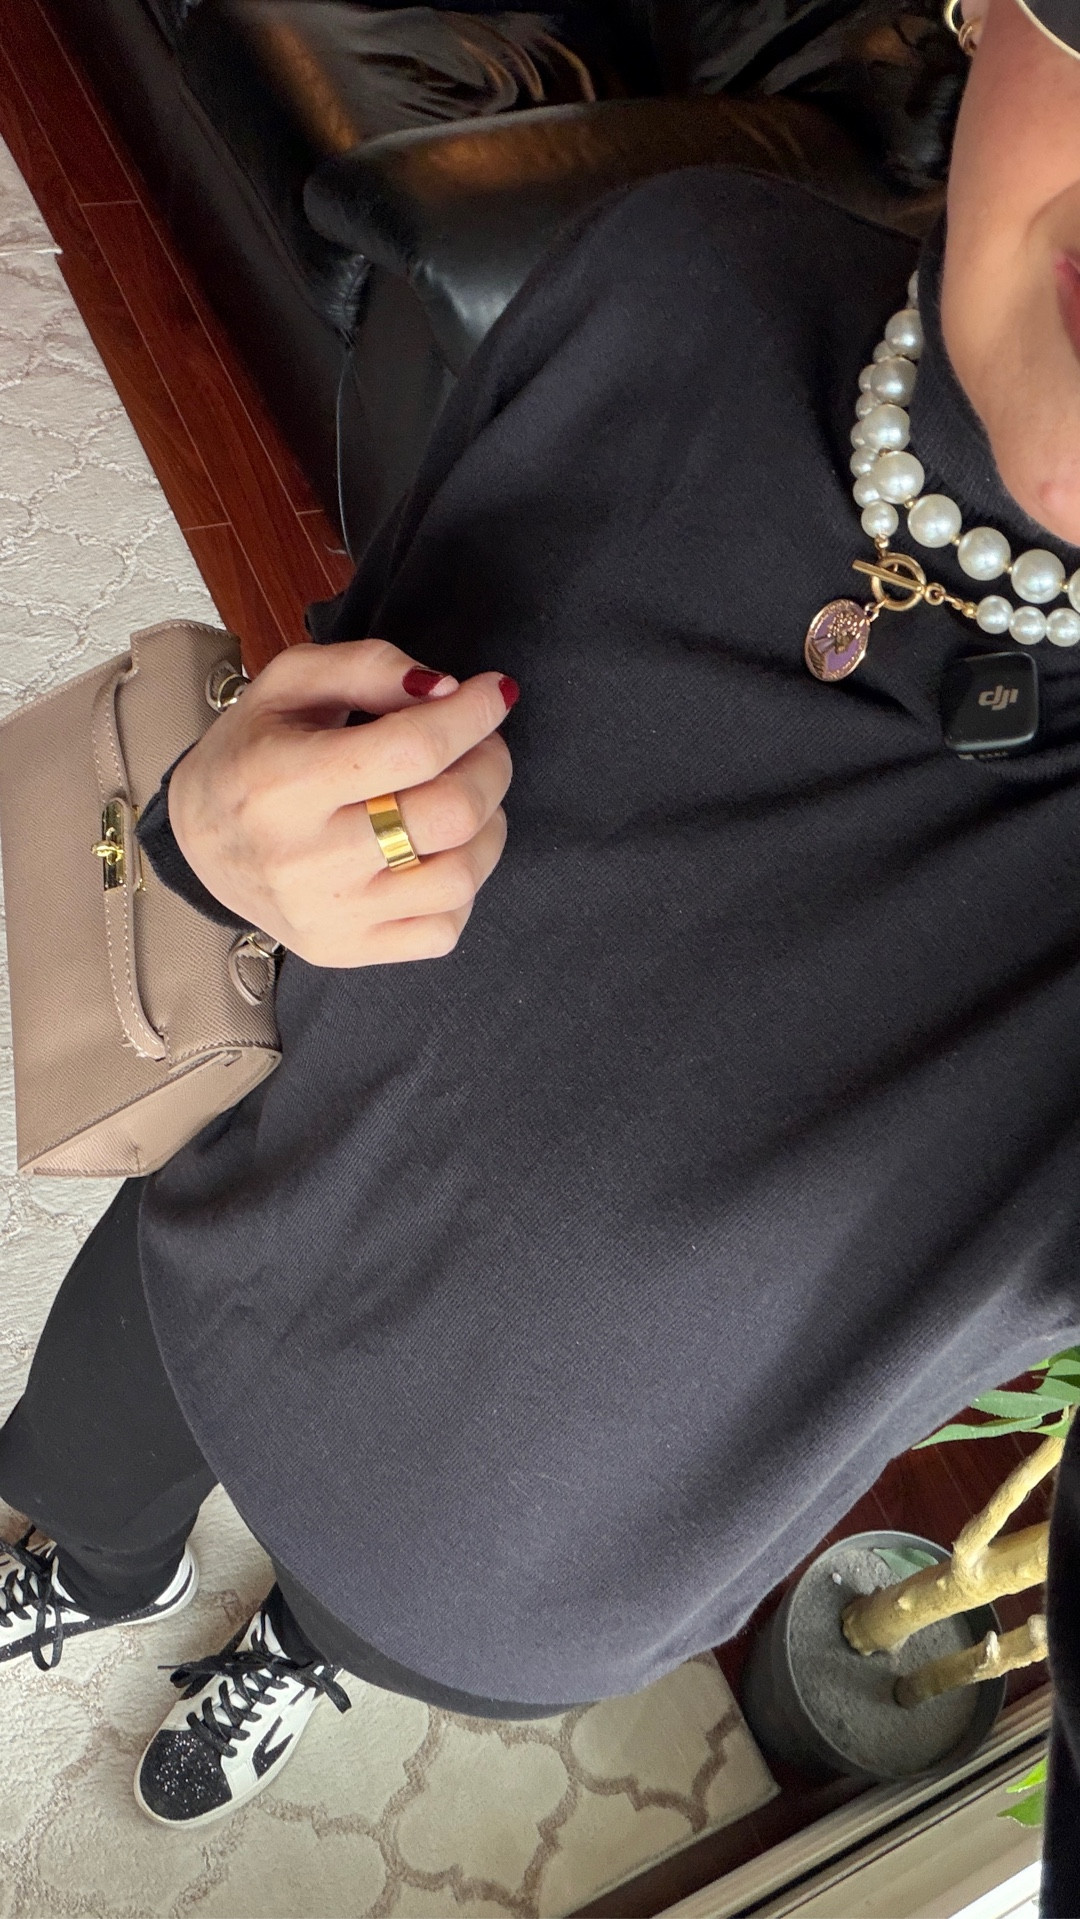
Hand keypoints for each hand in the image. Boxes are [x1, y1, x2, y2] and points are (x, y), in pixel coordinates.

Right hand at [167, 639, 515, 966]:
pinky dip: (463, 885)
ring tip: (468, 796)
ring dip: (488, 825)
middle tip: (483, 744)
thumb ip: (368, 667)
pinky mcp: (347, 951)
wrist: (200, 843)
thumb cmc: (252, 754)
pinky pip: (444, 930)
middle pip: (448, 814)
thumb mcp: (289, 683)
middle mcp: (304, 860)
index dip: (472, 715)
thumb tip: (447, 690)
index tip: (493, 694)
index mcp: (282, 782)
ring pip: (460, 877)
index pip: (411, 750)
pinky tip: (439, 852)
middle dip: (490, 765)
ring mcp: (330, 916)